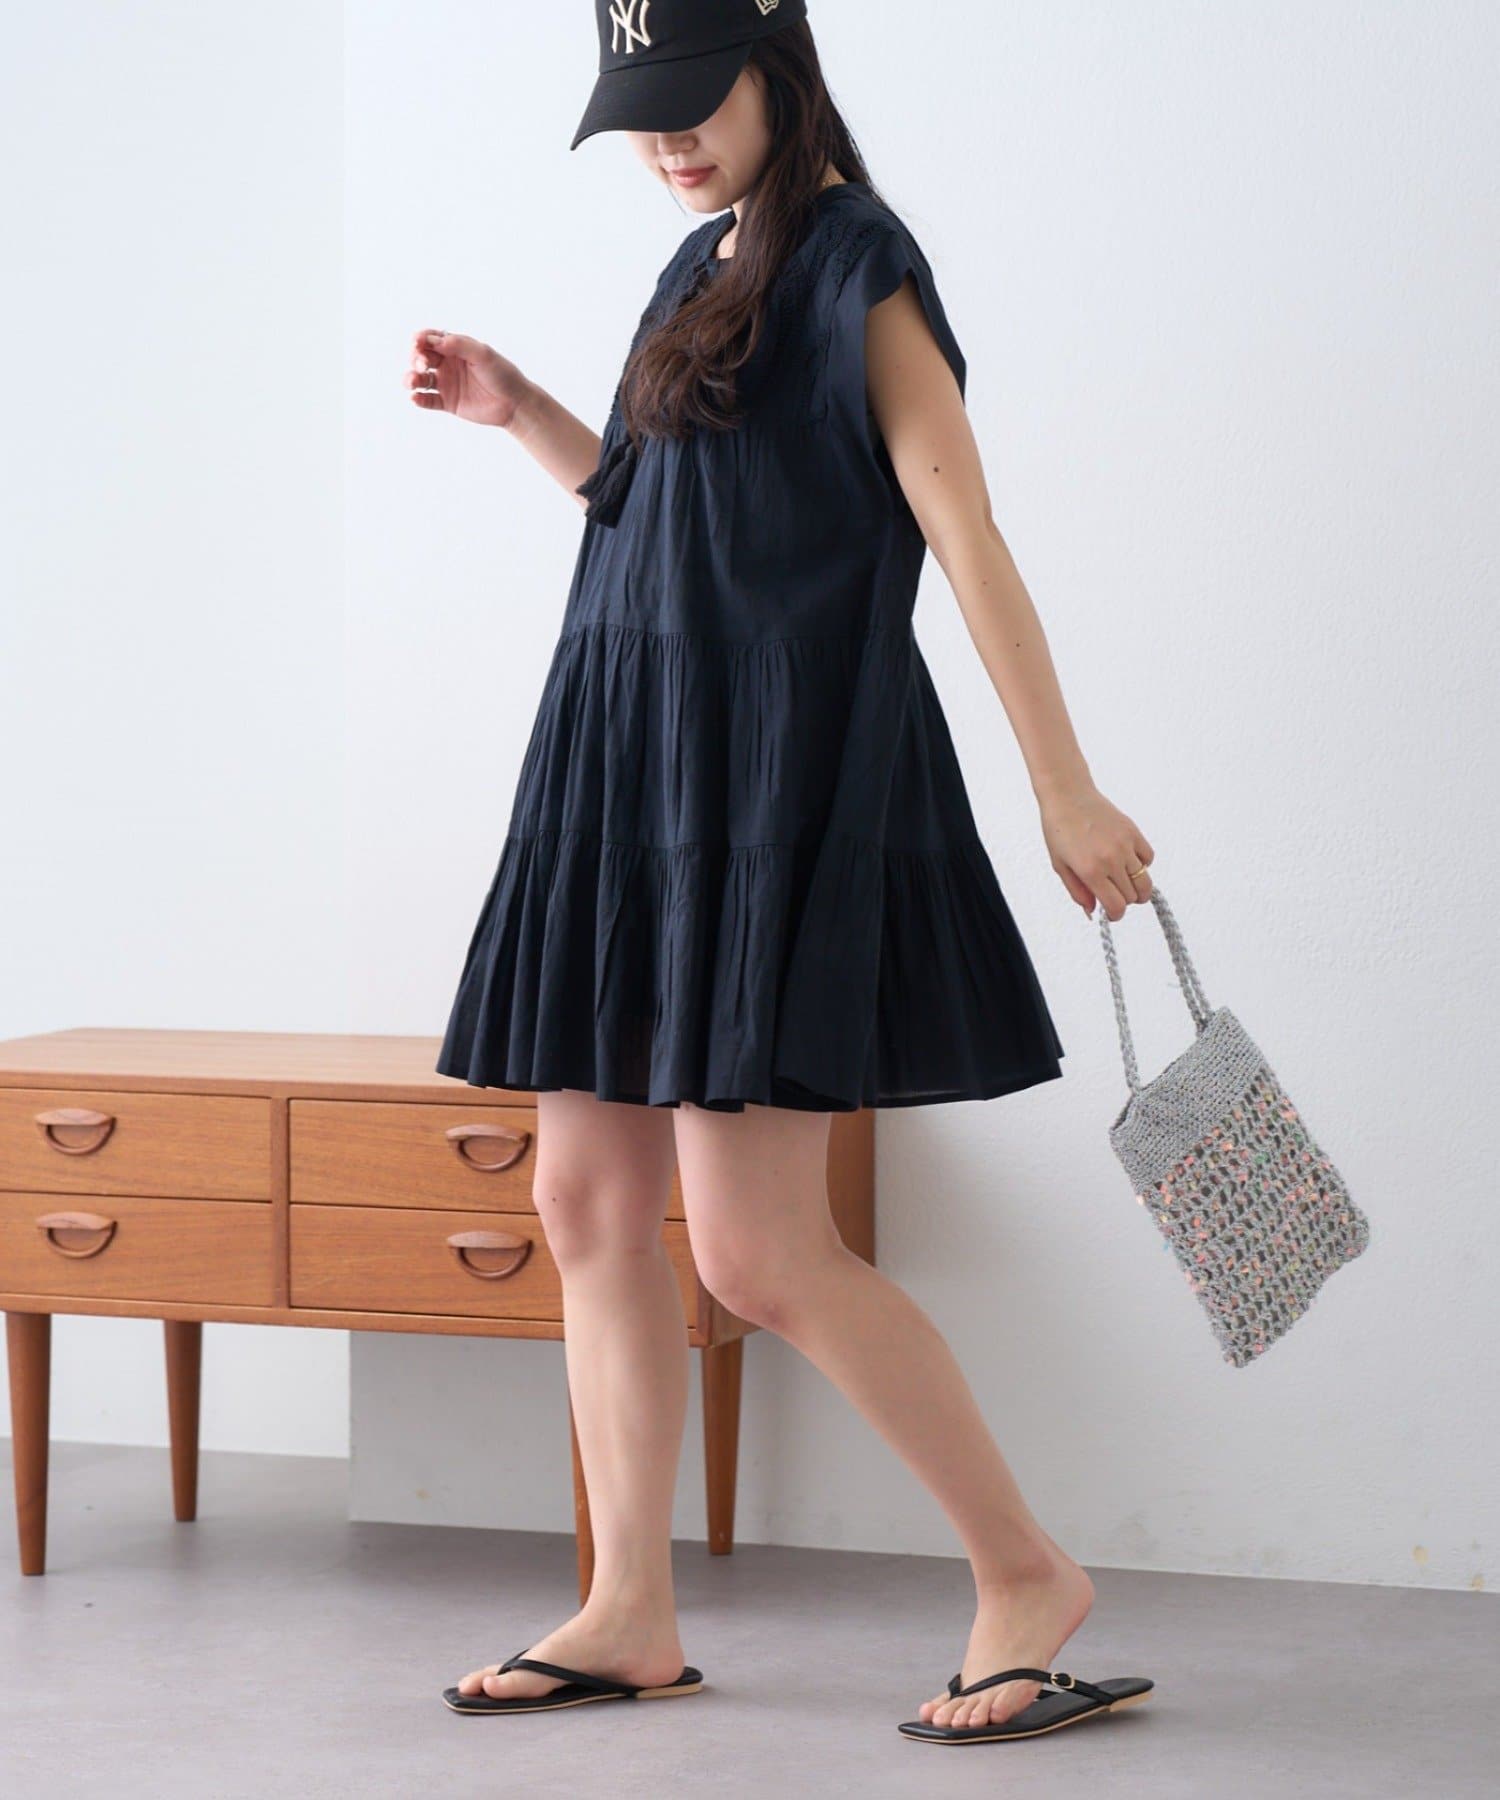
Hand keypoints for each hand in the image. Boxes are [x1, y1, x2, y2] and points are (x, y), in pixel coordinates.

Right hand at [406, 328, 529, 428]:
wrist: (514, 403)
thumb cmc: (502, 374)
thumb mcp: (483, 354)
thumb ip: (459, 345)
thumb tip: (433, 340)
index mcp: (455, 347)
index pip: (430, 339)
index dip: (420, 339)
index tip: (417, 342)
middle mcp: (447, 364)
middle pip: (421, 357)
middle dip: (416, 358)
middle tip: (423, 364)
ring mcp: (446, 383)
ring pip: (419, 379)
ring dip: (411, 378)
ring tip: (413, 382)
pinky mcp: (447, 403)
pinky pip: (427, 400)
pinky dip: (418, 399)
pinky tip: (416, 398)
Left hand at [1038, 783, 1154, 920]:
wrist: (1068, 796)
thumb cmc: (1059, 829)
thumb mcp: (1060, 866)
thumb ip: (1078, 891)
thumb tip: (1093, 911)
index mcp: (1091, 871)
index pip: (1116, 906)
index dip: (1115, 915)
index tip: (1111, 913)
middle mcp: (1111, 860)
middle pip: (1133, 896)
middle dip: (1124, 901)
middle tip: (1113, 894)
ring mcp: (1125, 845)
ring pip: (1145, 880)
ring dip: (1136, 887)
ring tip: (1123, 881)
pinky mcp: (1133, 832)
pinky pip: (1148, 858)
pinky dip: (1142, 865)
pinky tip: (1128, 862)